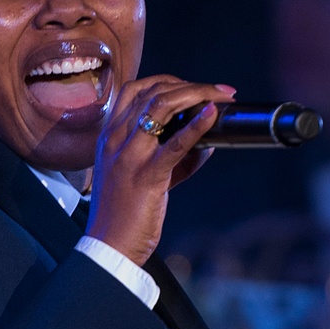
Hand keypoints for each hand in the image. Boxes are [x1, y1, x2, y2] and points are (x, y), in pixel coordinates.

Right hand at [86, 75, 235, 264]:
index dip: (168, 81)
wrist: (108, 246)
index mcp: (109, 136)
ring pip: (161, 105)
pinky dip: (197, 124)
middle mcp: (115, 138)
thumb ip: (170, 157)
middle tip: (220, 90)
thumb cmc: (124, 215)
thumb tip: (206, 144)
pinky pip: (175, 143)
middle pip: (152, 91)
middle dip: (191, 85)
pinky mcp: (146, 175)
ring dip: (197, 94)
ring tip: (221, 96)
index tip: (195, 87)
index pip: (136, 89)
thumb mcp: (141, 176)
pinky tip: (212, 115)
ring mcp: (129, 155)